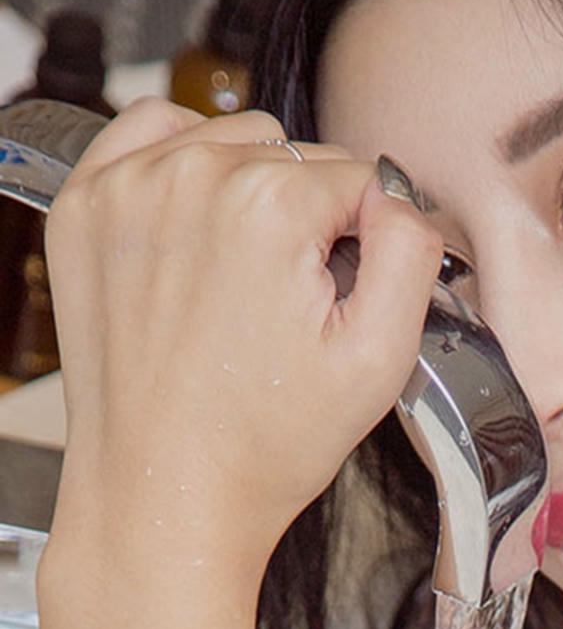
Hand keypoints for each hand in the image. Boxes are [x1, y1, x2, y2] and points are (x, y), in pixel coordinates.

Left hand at [40, 95, 445, 582]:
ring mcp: (130, 187)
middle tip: (288, 300)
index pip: (358, 176)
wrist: (166, 493)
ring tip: (239, 278)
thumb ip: (410, 254)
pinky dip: (179, 164)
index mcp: (270, 206)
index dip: (365, 237)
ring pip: (228, 140)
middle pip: (293, 153)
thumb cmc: (262, 445)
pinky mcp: (87, 204)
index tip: (339, 295)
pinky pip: (149, 135)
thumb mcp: (379, 361)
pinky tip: (194, 230)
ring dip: (247, 189)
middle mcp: (193, 178)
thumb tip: (398, 195)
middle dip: (306, 214)